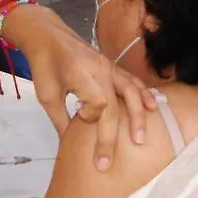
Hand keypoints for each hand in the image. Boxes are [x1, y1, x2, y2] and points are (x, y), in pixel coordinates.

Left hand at [4, 6, 156, 170]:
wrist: (47, 35)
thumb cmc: (44, 65)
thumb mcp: (46, 94)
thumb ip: (60, 120)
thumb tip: (69, 146)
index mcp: (81, 75)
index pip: (98, 103)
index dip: (91, 117)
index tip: (78, 118)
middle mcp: (100, 70)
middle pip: (114, 106)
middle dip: (111, 137)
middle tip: (106, 163)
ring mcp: (109, 66)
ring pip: (130, 92)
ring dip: (137, 117)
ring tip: (140, 139)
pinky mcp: (112, 65)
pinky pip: (132, 81)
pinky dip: (143, 95)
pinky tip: (152, 108)